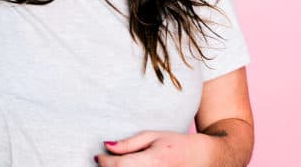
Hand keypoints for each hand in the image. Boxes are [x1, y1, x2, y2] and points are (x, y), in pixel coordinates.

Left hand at [94, 130, 225, 166]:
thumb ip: (128, 144)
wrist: (202, 158)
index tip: (99, 156)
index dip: (104, 162)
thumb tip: (105, 146)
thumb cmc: (176, 144)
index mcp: (154, 160)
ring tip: (120, 165)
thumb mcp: (152, 136)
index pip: (119, 166)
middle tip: (107, 162)